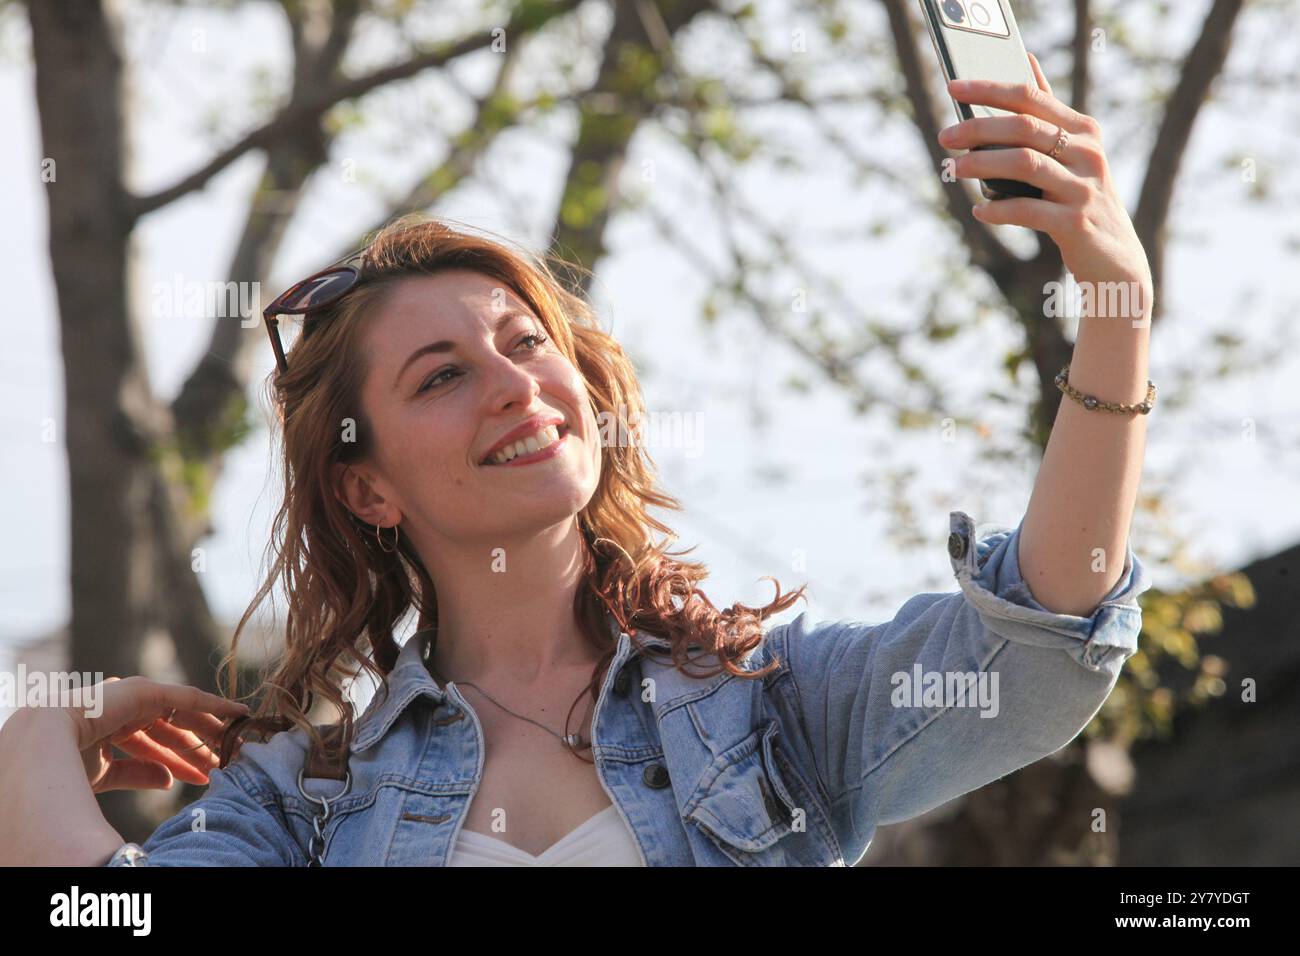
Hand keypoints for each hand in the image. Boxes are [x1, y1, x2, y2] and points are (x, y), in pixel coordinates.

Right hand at [56, 675, 250, 792]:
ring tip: (236, 751)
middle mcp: (127, 709)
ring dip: (212, 734)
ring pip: (185, 718)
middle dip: (200, 749)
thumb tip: (169, 781)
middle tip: (228, 764)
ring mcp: (136, 697)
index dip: (181, 762)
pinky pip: (188, 699)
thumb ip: (138, 773)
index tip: (205, 776)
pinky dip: (214, 705)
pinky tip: (238, 714)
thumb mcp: (106, 772)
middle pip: (174, 731)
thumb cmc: (63, 762)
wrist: (43, 743)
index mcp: (113, 729)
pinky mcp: (147, 690)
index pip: (155, 747)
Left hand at [938, 52, 1153, 305]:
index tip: (953, 87)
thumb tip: (1026, 62)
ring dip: (982, 164)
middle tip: (945, 136)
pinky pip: (1027, 210)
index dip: (989, 89)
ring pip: (1024, 164)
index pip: (1031, 97)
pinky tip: (980, 212)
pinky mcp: (1075, 223)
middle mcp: (1087, 153)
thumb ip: (1049, 113)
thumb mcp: (1072, 154)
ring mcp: (1083, 188)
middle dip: (978, 128)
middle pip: (1024, 127)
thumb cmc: (1081, 200)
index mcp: (1083, 130)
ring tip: (955, 169)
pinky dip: (998, 210)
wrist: (1115, 259)